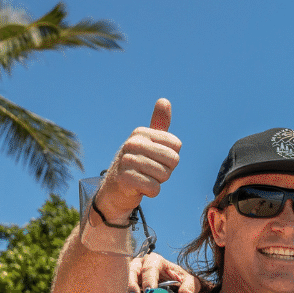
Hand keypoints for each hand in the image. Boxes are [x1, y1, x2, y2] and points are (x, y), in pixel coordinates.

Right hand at [95, 99, 180, 221]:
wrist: (116, 188)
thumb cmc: (139, 163)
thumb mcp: (149, 141)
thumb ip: (159, 123)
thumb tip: (164, 100)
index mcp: (141, 132)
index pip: (176, 146)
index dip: (171, 157)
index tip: (155, 158)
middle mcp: (133, 143)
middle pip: (173, 160)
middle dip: (166, 170)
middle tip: (150, 171)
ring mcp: (127, 160)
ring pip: (164, 175)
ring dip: (158, 181)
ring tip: (144, 178)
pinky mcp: (125, 179)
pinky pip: (155, 188)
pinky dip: (151, 192)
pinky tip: (140, 188)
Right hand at [127, 253, 201, 292]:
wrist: (176, 284)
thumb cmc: (181, 281)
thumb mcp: (190, 282)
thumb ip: (190, 287)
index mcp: (156, 260)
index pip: (150, 269)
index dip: (149, 280)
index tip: (150, 291)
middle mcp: (141, 264)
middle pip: (132, 271)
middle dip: (132, 284)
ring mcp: (132, 273)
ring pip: (124, 278)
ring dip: (126, 290)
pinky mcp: (128, 283)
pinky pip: (122, 287)